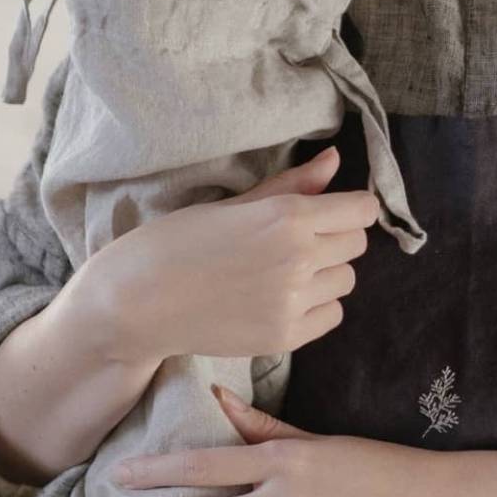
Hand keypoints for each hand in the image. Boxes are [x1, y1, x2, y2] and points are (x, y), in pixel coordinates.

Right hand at [91, 144, 379, 364]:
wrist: (135, 303)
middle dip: (335, 238)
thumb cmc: (174, 243)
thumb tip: (336, 160)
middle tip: (295, 242)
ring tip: (283, 272)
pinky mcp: (286, 336)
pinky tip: (280, 300)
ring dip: (326, 274)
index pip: (362, 210)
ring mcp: (294, 301)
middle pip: (357, 244)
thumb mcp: (232, 205)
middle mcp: (299, 258)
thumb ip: (291, 186)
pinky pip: (331, 315)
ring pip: (346, 281)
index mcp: (288, 216)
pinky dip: (315, 307)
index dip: (349, 208)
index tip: (330, 212)